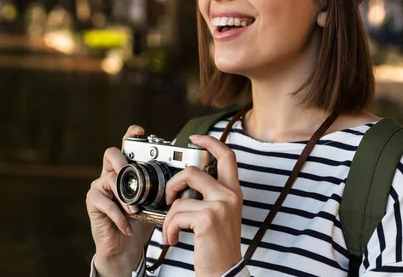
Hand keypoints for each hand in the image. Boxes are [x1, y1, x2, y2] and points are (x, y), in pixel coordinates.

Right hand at [86, 125, 153, 275]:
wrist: (125, 247)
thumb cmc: (140, 222)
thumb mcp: (154, 203)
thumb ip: (162, 190)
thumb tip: (183, 182)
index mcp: (126, 171)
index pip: (126, 146)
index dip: (131, 136)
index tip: (140, 131)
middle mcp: (110, 174)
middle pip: (111, 153)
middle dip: (124, 162)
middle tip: (135, 177)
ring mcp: (99, 187)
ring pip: (109, 179)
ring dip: (126, 196)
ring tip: (135, 210)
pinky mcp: (93, 203)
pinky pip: (105, 203)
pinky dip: (119, 216)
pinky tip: (127, 226)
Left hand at [163, 134, 242, 276]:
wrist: (224, 272)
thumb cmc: (217, 246)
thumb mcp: (220, 215)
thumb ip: (210, 195)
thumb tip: (184, 183)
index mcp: (233, 192)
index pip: (227, 156)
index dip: (210, 142)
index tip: (195, 138)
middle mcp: (230, 195)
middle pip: (194, 171)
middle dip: (174, 183)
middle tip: (170, 199)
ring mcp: (220, 206)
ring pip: (180, 197)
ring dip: (169, 216)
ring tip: (172, 230)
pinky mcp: (208, 219)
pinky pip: (176, 215)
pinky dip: (168, 229)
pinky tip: (173, 239)